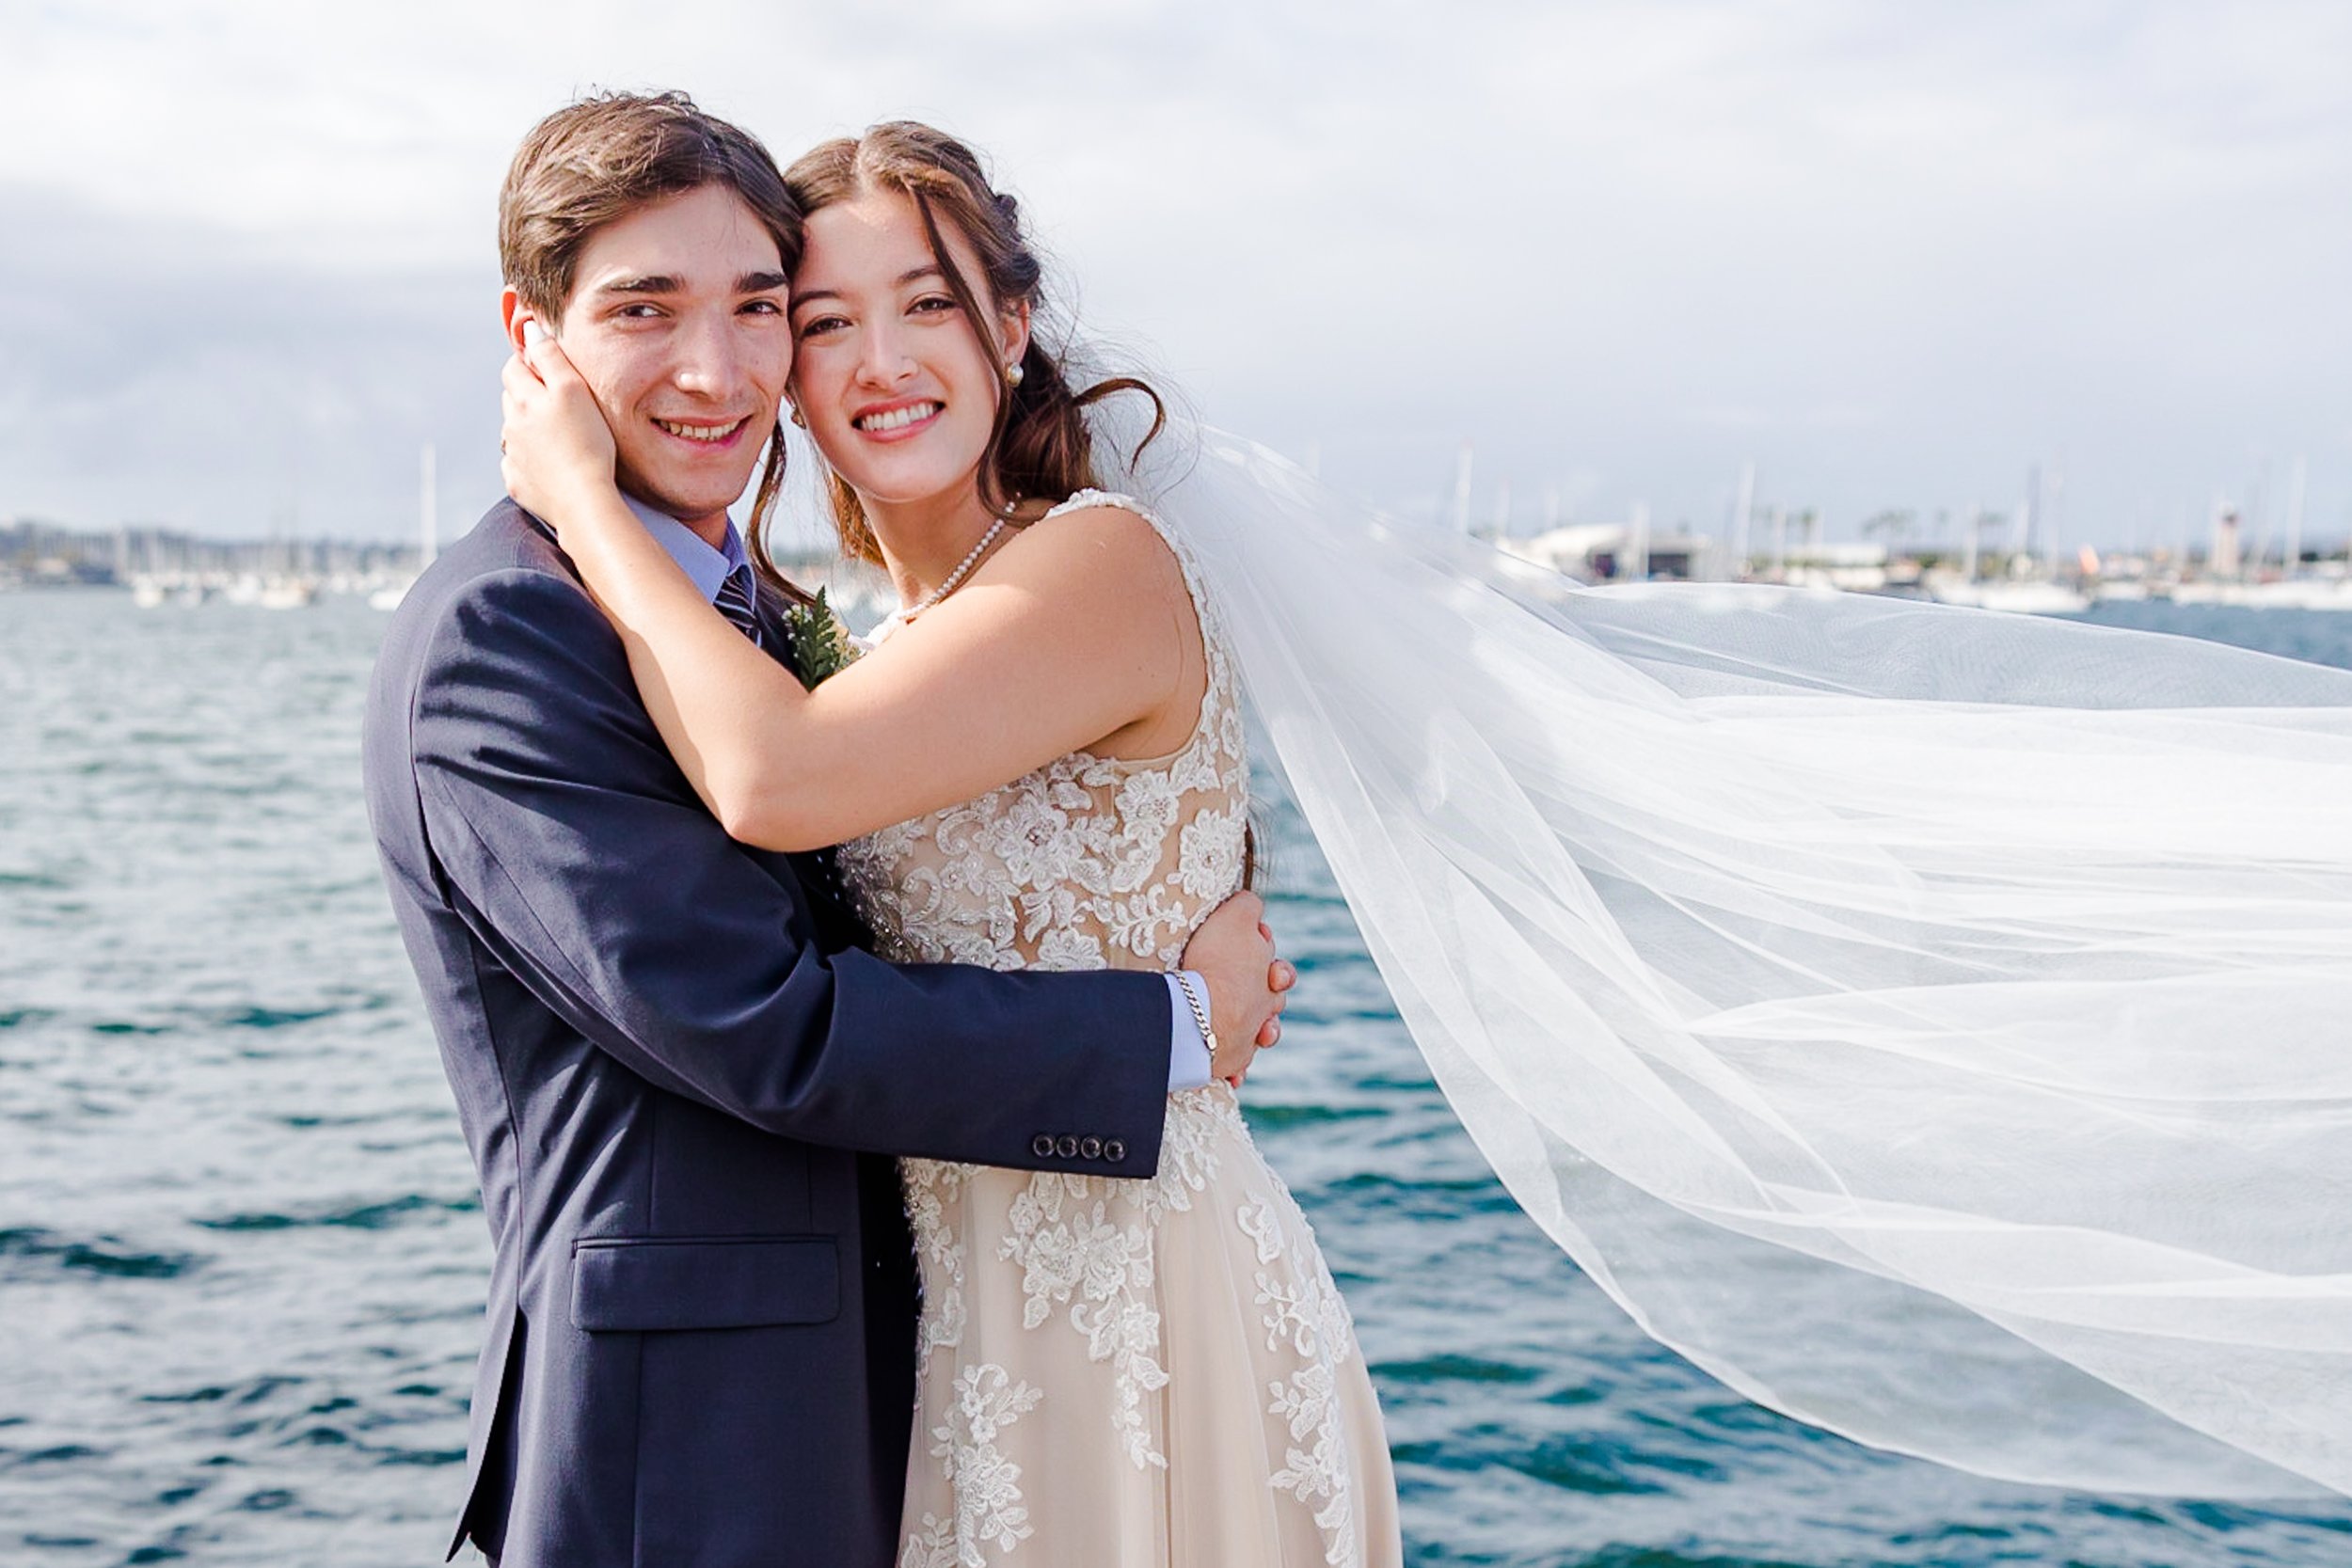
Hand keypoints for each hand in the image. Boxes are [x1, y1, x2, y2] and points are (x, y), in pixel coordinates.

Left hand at [500, 323, 620, 531]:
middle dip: (529, 394)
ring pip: (514, 431)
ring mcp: (512, 456)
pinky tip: (552, 465)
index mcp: (524, 400)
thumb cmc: (587, 443)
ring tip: (561, 436)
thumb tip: (529, 329)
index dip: (529, 362)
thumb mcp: (574, 390)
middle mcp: (511, 426)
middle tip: (561, 403)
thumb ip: (550, 357)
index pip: (514, 367)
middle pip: (512, 398)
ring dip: (529, 427)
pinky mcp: (517, 482)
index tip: (550, 369)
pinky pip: (518, 463)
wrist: (584, 500)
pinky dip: (530, 460)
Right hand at [1179, 892, 1295, 1083]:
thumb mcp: (1234, 919)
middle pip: (1273, 1002)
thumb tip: (1253, 902)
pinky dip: (1235, 1067)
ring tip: (1253, 1028)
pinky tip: (1231, 1070)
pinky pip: (1236, 1065)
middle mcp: (1265, 1009)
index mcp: (1269, 977)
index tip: (1253, 944)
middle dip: (1268, 994)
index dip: (1265, 954)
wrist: (1201, 1013)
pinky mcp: (1231, 1062)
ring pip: (1261, 1034)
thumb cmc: (1216, 963)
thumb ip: (1248, 907)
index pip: (1277, 967)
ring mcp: (1249, 1037)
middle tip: (1252, 985)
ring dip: (1258, 1031)